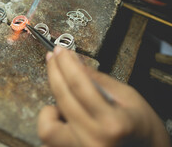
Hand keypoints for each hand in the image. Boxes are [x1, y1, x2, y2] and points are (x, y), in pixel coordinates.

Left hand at [38, 46, 169, 146]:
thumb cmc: (142, 129)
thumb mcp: (128, 97)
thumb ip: (98, 80)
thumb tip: (74, 62)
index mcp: (112, 124)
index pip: (79, 85)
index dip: (66, 63)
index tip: (60, 51)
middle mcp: (93, 141)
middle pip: (61, 98)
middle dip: (55, 73)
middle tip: (53, 58)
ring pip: (47, 128)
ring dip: (50, 110)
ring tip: (63, 103)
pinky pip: (51, 139)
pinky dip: (53, 125)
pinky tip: (64, 119)